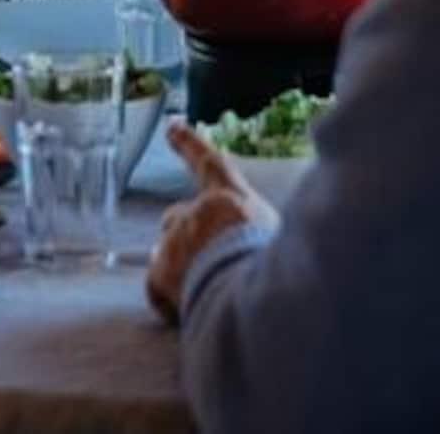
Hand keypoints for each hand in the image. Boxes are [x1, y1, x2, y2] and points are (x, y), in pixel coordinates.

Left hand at [146, 122, 280, 324]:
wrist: (258, 301)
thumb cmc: (281, 269)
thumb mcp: (278, 235)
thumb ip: (254, 228)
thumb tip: (248, 239)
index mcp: (229, 197)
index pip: (206, 161)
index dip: (188, 142)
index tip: (171, 125)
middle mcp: (195, 213)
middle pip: (177, 219)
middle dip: (187, 238)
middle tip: (208, 263)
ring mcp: (174, 242)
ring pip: (167, 254)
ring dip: (182, 270)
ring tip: (209, 295)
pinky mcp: (160, 273)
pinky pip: (158, 289)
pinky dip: (170, 301)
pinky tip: (189, 314)